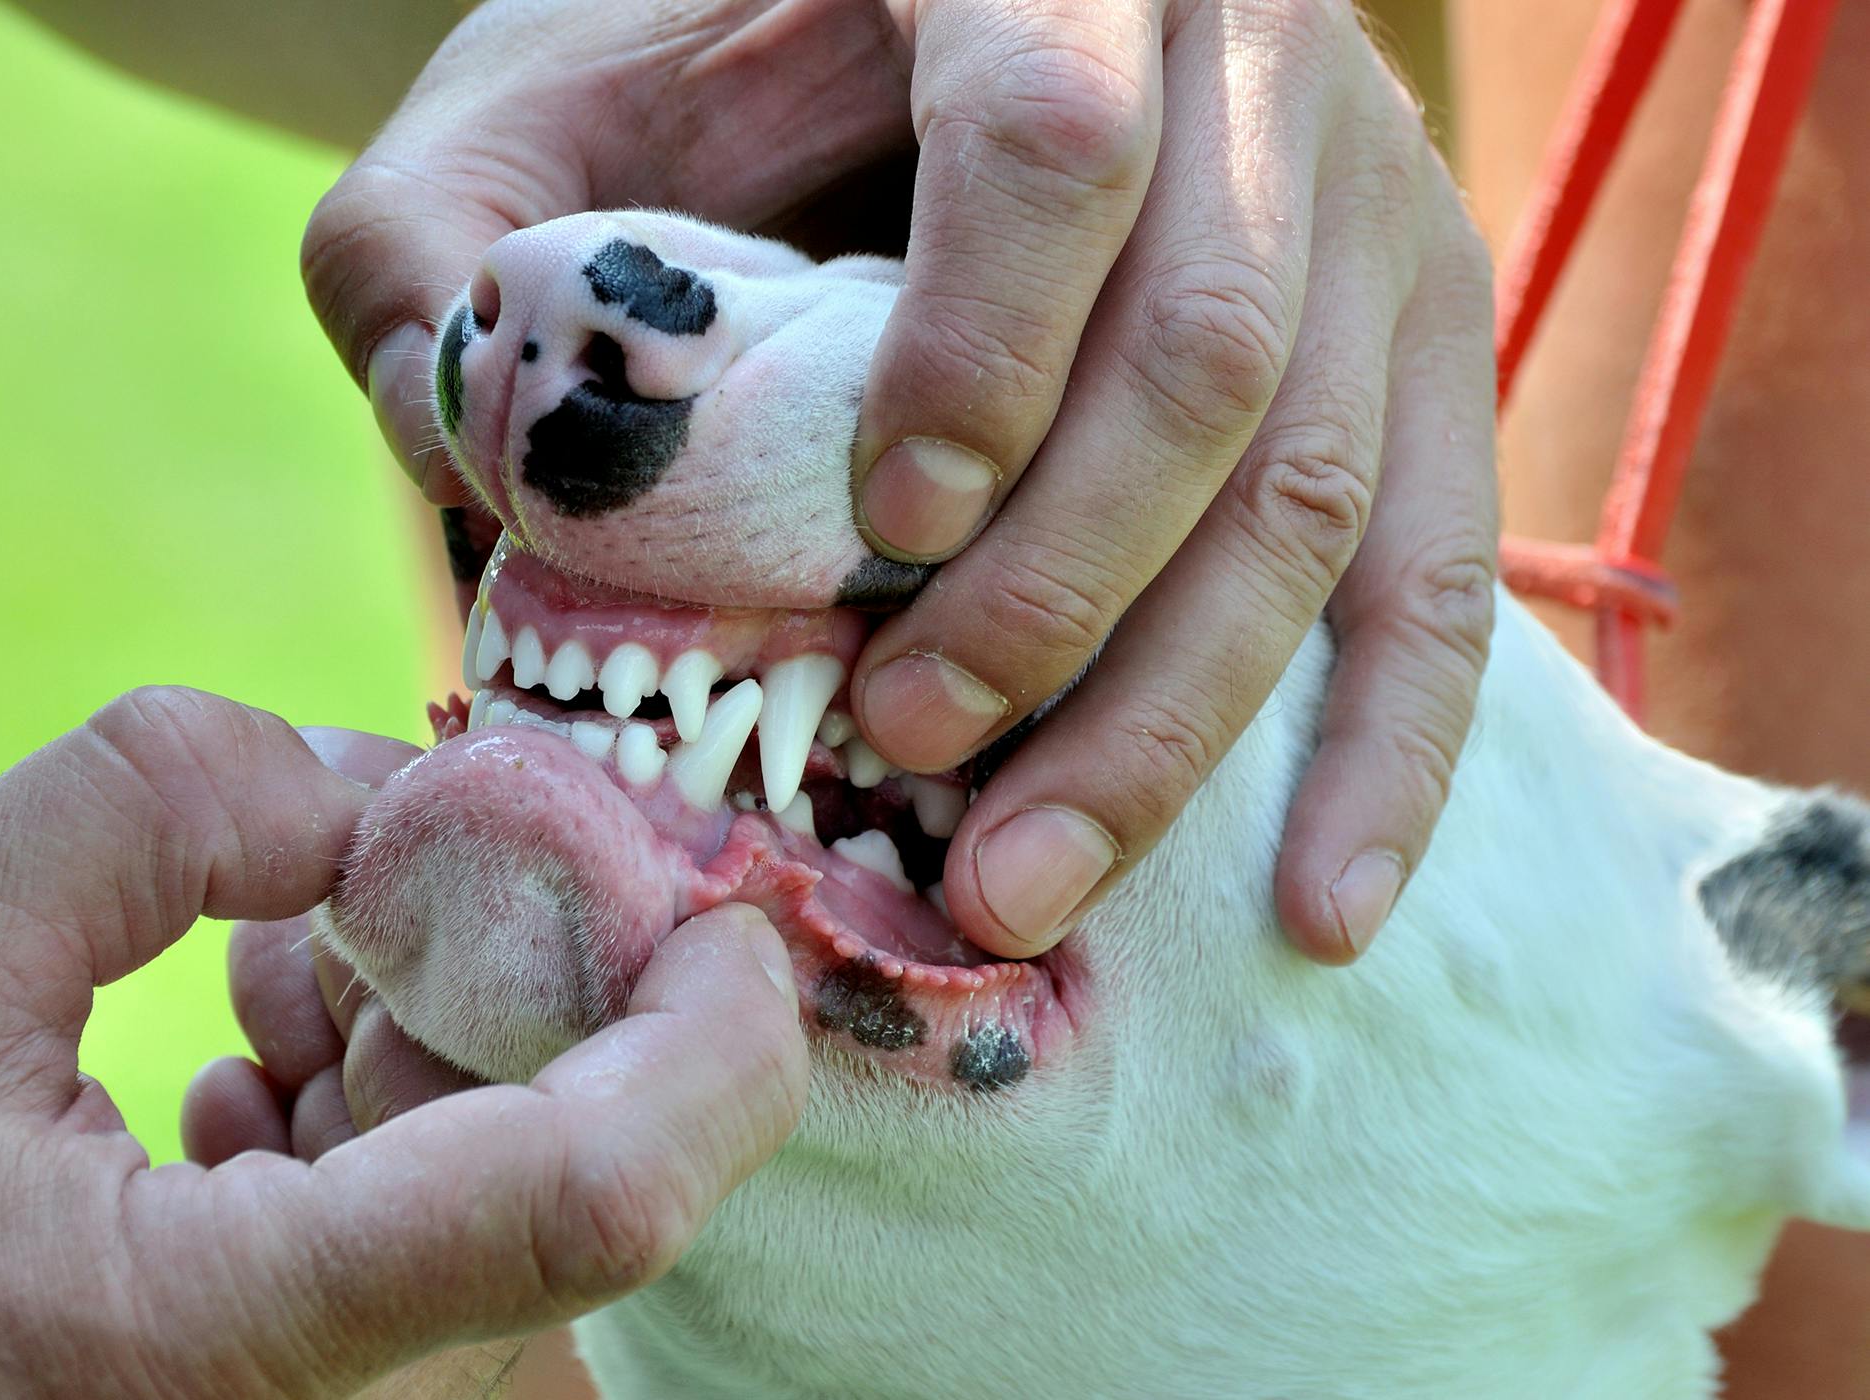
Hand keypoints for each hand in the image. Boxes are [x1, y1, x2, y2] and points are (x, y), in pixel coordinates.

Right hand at [0, 688, 805, 1397]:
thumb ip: (150, 806)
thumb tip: (373, 786)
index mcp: (221, 1336)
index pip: (593, 1199)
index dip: (712, 1036)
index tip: (725, 901)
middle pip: (574, 1159)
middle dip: (521, 966)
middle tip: (393, 862)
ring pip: (507, 1171)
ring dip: (429, 1014)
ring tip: (261, 959)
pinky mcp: (315, 1372)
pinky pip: (437, 1209)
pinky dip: (384, 1088)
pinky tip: (251, 1039)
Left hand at [303, 0, 1496, 965]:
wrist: (879, 25)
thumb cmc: (702, 74)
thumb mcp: (535, 111)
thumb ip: (440, 248)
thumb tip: (480, 477)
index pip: (1054, 134)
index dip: (983, 350)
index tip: (882, 521)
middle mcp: (1242, 55)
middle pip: (1212, 348)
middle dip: (1060, 593)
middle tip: (911, 746)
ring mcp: (1360, 200)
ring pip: (1322, 485)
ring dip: (1172, 717)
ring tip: (1019, 884)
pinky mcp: (1421, 340)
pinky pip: (1446, 563)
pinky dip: (1388, 750)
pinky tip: (1313, 905)